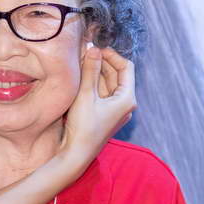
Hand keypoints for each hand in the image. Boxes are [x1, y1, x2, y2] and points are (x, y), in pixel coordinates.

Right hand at [60, 46, 135, 169]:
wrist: (76, 154)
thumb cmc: (83, 127)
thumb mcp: (85, 95)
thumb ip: (90, 70)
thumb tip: (93, 48)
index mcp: (127, 98)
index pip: (126, 67)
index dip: (112, 55)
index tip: (95, 49)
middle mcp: (125, 104)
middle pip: (117, 75)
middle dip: (102, 63)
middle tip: (84, 54)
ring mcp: (116, 111)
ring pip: (108, 84)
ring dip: (96, 73)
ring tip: (80, 64)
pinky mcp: (106, 116)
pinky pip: (102, 94)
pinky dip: (93, 84)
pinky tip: (80, 80)